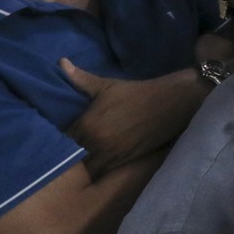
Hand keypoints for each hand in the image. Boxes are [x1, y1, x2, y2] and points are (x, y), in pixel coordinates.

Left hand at [59, 61, 207, 178]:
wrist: (172, 102)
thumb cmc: (138, 92)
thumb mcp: (108, 85)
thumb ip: (80, 79)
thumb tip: (61, 63)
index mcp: (88, 125)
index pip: (62, 138)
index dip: (63, 135)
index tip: (67, 131)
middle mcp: (97, 144)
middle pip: (72, 155)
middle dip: (71, 150)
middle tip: (76, 142)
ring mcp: (111, 155)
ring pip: (86, 167)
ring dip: (85, 161)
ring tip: (87, 152)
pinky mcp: (124, 162)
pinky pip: (102, 170)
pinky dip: (99, 166)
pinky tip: (100, 158)